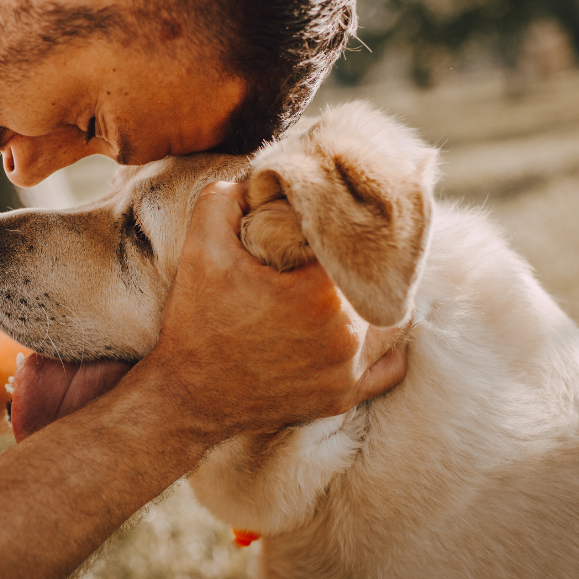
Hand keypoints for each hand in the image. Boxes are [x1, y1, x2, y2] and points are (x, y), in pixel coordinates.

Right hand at [144, 182, 407, 440]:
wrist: (185, 397)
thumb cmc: (195, 323)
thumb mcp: (201, 248)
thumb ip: (226, 199)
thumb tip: (257, 181)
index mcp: (320, 294)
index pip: (357, 244)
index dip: (344, 226)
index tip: (327, 221)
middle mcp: (346, 336)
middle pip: (380, 280)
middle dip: (361, 263)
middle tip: (338, 250)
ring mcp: (348, 372)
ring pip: (393, 321)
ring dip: (377, 299)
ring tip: (351, 284)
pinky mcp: (343, 397)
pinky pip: (389, 367)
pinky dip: (383, 345)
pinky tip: (361, 326)